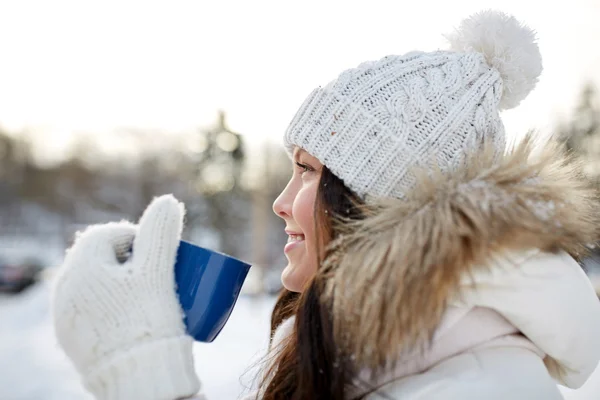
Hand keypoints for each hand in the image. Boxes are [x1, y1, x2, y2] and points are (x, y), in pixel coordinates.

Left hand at [52, 194, 200, 399]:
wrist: (134, 374)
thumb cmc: (147, 318)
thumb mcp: (157, 271)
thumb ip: (161, 233)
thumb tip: (167, 200)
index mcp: (81, 264)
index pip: (107, 235)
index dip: (135, 237)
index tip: (157, 252)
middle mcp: (64, 286)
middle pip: (98, 258)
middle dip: (127, 259)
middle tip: (155, 272)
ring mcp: (64, 313)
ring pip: (92, 283)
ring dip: (116, 280)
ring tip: (145, 293)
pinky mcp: (69, 335)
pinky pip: (88, 307)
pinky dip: (107, 302)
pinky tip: (126, 313)